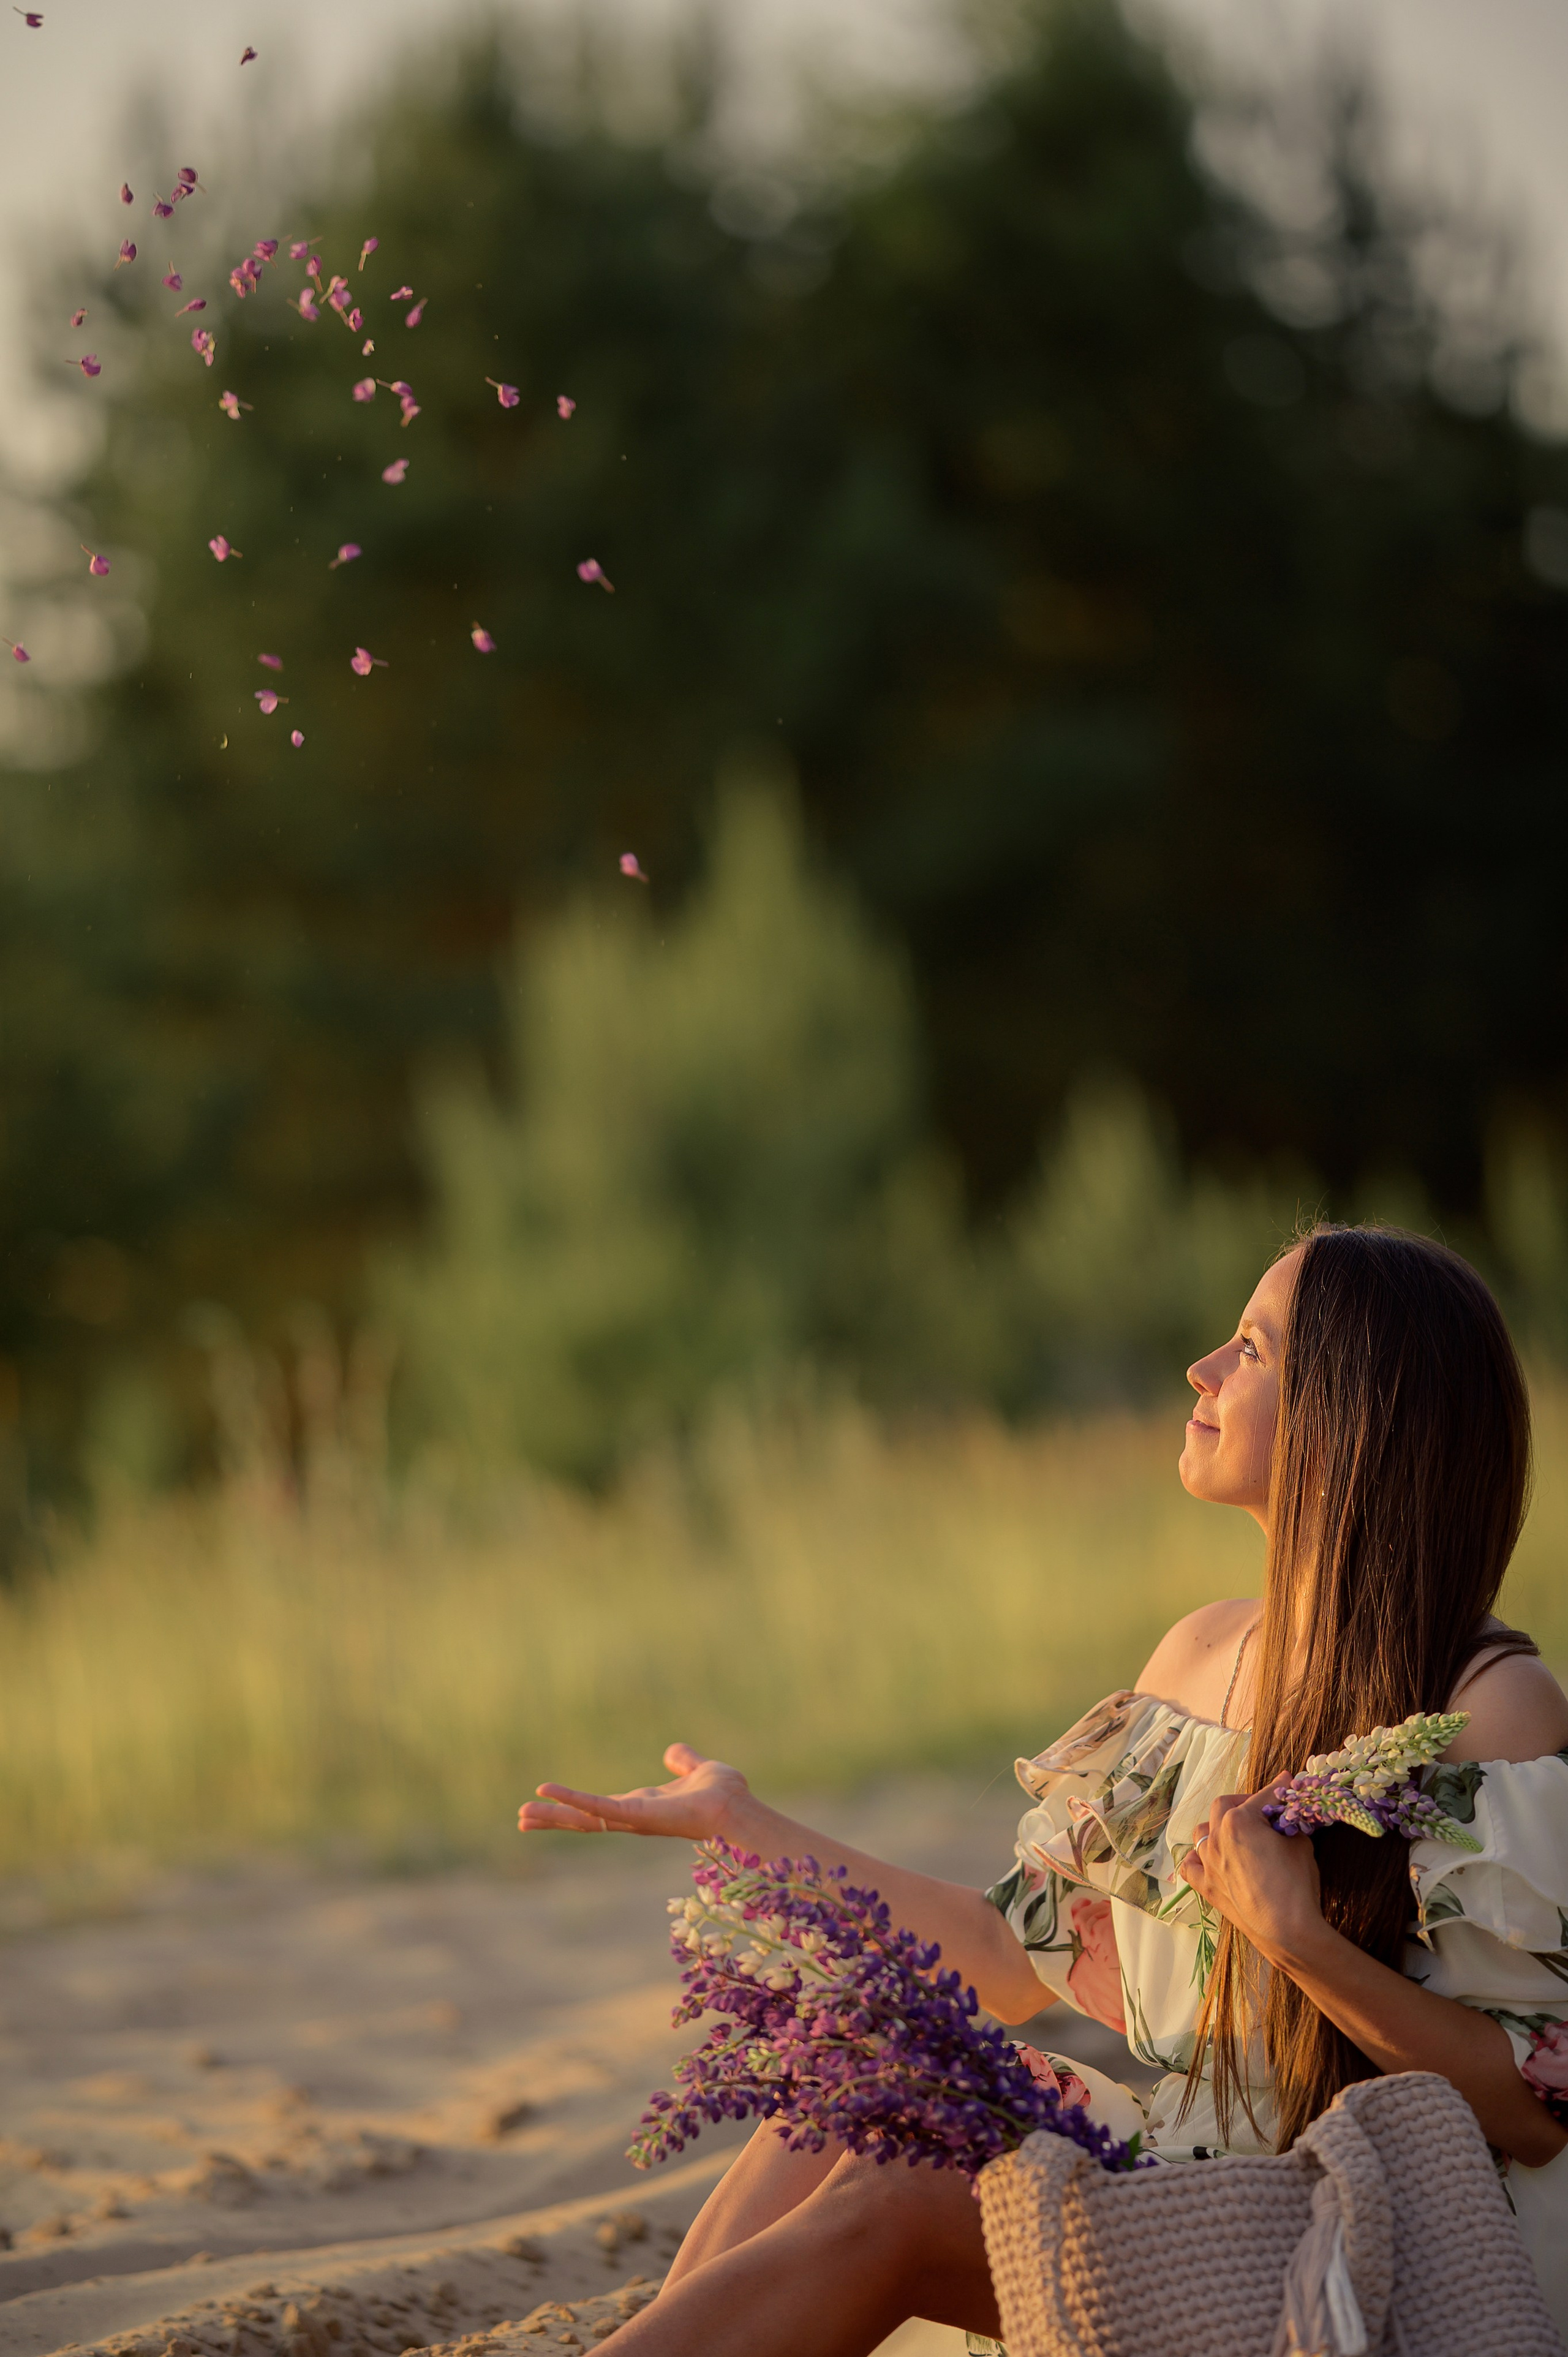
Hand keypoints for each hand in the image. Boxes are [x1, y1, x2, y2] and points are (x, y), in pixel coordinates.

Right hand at [518, 1742, 749, 1841]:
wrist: (737, 1809)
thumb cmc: (725, 1796)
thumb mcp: (698, 1771)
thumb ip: (683, 1762)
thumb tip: (672, 1753)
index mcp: (643, 1807)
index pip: (600, 1808)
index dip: (574, 1806)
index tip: (548, 1802)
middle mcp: (633, 1817)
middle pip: (585, 1819)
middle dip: (555, 1818)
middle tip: (522, 1818)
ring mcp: (632, 1819)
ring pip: (585, 1818)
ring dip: (555, 1815)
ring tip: (523, 1815)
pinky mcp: (636, 1816)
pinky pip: (599, 1809)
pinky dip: (574, 1801)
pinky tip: (550, 1794)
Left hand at [1178, 1789, 1328, 1967]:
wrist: (1286, 1929)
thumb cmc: (1295, 1885)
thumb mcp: (1300, 1844)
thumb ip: (1288, 1823)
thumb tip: (1286, 1815)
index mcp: (1239, 1820)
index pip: (1262, 1797)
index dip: (1277, 1789)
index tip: (1286, 1782)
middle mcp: (1217, 1837)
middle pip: (1224, 1805)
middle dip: (1244, 1802)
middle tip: (1263, 1809)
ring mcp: (1207, 1862)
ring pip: (1202, 1832)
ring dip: (1217, 1827)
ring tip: (1236, 1832)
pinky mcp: (1205, 1886)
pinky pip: (1190, 1865)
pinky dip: (1198, 1858)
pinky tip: (1209, 1858)